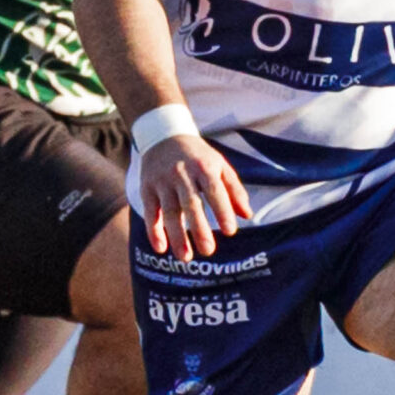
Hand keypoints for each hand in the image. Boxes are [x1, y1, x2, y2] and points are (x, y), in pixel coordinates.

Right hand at [139, 133, 251, 258]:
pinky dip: (154, 231)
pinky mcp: (147, 188)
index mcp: (204, 167)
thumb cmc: (198, 157)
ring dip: (177, 236)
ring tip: (186, 258)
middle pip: (190, 203)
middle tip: (208, 251)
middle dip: (199, 228)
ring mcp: (162, 181)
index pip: (214, 190)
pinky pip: (151, 212)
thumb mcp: (220, 166)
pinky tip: (161, 248)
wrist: (163, 136)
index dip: (222, 210)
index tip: (230, 231)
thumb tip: (247, 216)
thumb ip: (234, 190)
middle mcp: (181, 173)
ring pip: (169, 211)